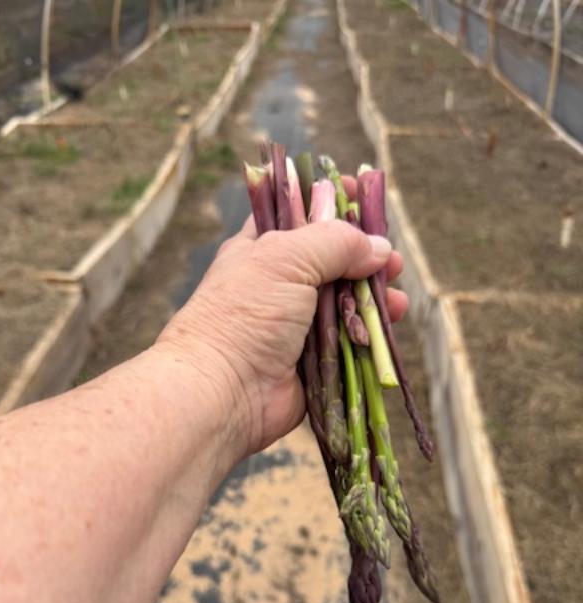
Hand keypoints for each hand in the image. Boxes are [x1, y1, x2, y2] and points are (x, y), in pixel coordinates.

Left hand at [158, 216, 405, 459]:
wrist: (226, 390)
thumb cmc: (246, 314)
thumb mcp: (287, 257)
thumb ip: (336, 242)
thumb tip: (379, 248)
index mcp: (262, 251)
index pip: (297, 214)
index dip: (327, 202)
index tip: (358, 193)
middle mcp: (280, 286)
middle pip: (333, 261)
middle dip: (365, 257)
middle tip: (391, 260)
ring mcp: (297, 326)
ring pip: (347, 303)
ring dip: (375, 297)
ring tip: (396, 297)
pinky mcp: (313, 361)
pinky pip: (350, 342)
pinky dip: (371, 333)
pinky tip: (389, 324)